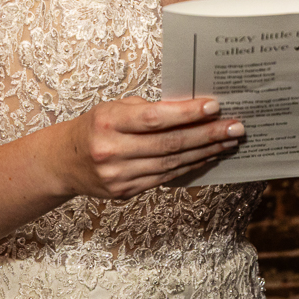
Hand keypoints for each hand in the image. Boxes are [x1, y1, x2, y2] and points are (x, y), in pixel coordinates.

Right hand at [56, 96, 241, 198]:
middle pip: (169, 144)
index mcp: (108, 122)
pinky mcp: (126, 192)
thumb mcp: (114, 108)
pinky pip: (165, 178)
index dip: (186, 113)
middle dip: (207, 135)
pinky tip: (207, 156)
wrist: (63, 162)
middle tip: (236, 127)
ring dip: (205, 152)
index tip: (214, 106)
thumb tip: (191, 107)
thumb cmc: (95, 126)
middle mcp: (111, 151)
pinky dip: (190, 166)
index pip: (154, 118)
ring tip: (229, 141)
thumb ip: (147, 110)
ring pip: (171, 164)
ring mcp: (118, 176)